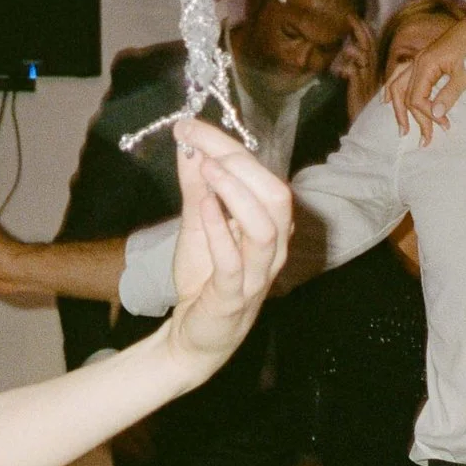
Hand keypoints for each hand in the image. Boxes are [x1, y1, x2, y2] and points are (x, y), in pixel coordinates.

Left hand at [164, 119, 294, 381]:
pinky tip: (205, 206)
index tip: (192, 126)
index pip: (262, 177)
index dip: (229, 147)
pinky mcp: (234, 299)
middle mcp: (271, 249)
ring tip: (209, 170)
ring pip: (266, 229)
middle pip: (275, 197)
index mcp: (268, 227)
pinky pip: (235, 263)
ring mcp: (256, 276)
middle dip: (239, 163)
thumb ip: (196, 186)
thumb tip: (189, 145)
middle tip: (201, 143)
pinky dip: (221, 230)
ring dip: (238, 194)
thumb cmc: (204, 281)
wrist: (195, 338)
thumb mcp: (197, 223)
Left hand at [336, 15, 378, 117]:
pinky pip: (354, 75)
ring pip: (364, 59)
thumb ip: (357, 73)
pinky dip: (347, 69)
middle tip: (351, 17)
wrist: (369, 133)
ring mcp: (369, 83)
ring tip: (348, 40)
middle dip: (361, 32)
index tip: (358, 19)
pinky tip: (341, 69)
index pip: (374, 48)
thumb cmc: (364, 111)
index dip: (366, 33)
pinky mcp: (361, 92)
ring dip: (355, 48)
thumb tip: (347, 58)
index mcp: (378, 73)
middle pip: (370, 48)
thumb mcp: (363, 89)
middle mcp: (376, 76)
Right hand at [385, 7, 465, 142]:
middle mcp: (417, 61)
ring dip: (399, 106)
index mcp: (425, 65)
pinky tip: (391, 98)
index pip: (416, 98)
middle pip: (404, 94)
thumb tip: (434, 114)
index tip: (444, 127)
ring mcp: (419, 58)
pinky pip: (403, 75)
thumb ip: (448, 94)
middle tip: (423, 139)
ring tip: (402, 126)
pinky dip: (396, 88)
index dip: (428, 116)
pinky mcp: (426, 58)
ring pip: (398, 84)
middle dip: (410, 118)